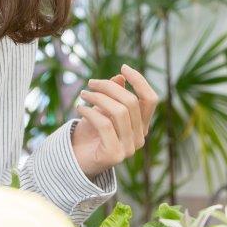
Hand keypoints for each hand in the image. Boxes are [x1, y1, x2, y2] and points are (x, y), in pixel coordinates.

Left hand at [72, 64, 158, 179]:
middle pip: (131, 102)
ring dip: (97, 97)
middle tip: (90, 83)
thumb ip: (113, 96)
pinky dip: (90, 112)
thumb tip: (120, 77)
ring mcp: (129, 148)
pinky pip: (105, 125)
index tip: (123, 67)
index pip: (150, 99)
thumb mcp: (102, 109)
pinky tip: (79, 108)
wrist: (76, 159)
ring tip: (83, 94)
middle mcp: (140, 137)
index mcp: (141, 125)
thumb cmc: (90, 132)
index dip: (140, 81)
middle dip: (108, 87)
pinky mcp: (114, 155)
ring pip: (118, 111)